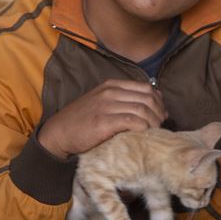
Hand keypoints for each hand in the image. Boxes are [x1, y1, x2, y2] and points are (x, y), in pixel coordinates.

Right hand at [37, 80, 166, 157]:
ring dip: (153, 122)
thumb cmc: (81, 121)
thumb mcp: (102, 103)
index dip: (159, 101)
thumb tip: (152, 108)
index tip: (162, 114)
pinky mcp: (103, 122)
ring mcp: (106, 106)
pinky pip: (132, 121)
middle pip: (147, 98)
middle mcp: (110, 92)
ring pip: (142, 109)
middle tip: (161, 125)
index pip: (146, 87)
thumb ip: (123, 101)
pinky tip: (144, 134)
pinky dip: (143, 128)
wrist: (58, 133)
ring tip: (155, 132)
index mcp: (112, 85)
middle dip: (159, 112)